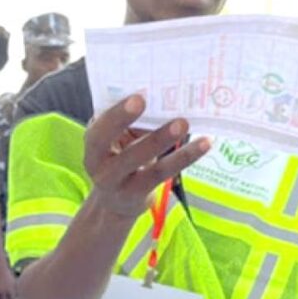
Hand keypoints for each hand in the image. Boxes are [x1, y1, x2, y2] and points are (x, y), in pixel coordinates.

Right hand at [84, 94, 209, 218]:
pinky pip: (163, 172)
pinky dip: (185, 156)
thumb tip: (163, 98)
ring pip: (139, 158)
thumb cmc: (122, 157)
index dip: (114, 113)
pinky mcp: (138, 192)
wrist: (117, 202)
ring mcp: (116, 181)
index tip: (136, 96)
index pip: (97, 127)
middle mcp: (97, 164)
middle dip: (123, 119)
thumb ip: (132, 123)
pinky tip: (204, 143)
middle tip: (144, 100)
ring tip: (183, 124)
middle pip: (106, 140)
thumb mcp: (120, 140)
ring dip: (161, 139)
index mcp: (93, 144)